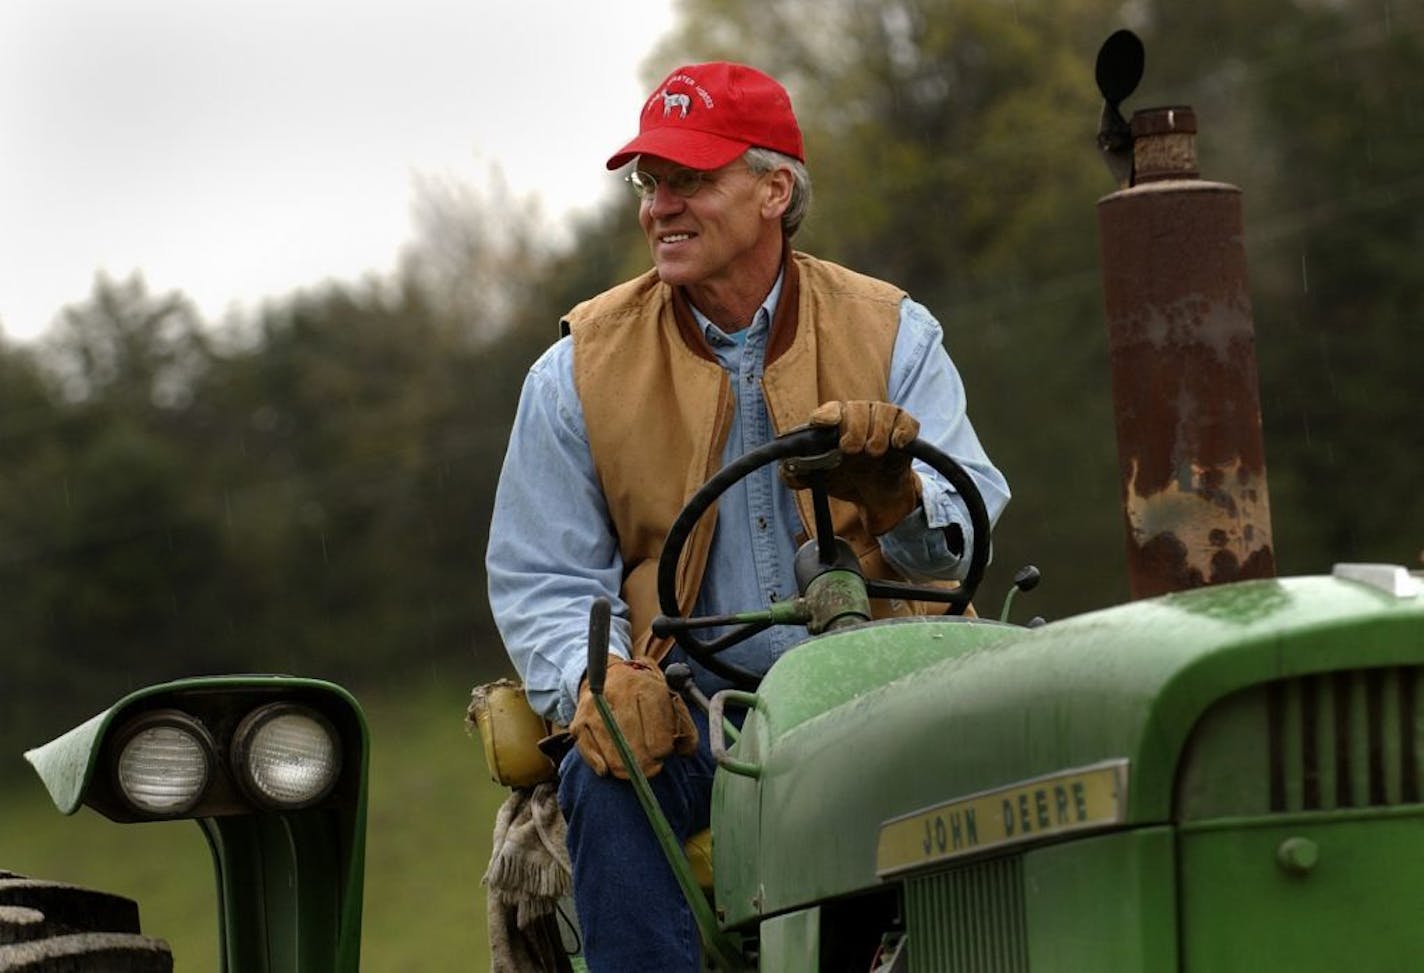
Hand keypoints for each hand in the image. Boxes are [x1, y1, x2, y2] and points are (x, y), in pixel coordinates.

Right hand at [569, 658, 697, 778]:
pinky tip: (608, 768)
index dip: (663, 752)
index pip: (657, 737)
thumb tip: (685, 752)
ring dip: (624, 768)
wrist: (612, 675)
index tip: (663, 753)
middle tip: (650, 768)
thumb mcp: (671, 703)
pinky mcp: (579, 721)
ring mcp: (596, 708)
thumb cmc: (646, 696)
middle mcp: (619, 694)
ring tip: (632, 769)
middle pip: (633, 746)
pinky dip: (600, 764)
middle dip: (645, 765)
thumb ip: (686, 729)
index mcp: (647, 688)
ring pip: (612, 752)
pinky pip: (589, 752)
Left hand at [784, 400, 922, 534]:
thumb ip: (796, 477)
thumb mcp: (819, 481)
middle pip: (857, 407)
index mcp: (836, 424)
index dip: (827, 414)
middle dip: (854, 428)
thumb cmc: (845, 479)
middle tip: (851, 450)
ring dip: (878, 433)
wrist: (875, 497)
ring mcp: (883, 423)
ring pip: (883, 411)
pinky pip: (906, 421)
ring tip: (873, 453)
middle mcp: (859, 417)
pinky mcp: (904, 432)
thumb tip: (785, 468)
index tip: (823, 423)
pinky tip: (896, 445)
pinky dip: (902, 432)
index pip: (830, 410)